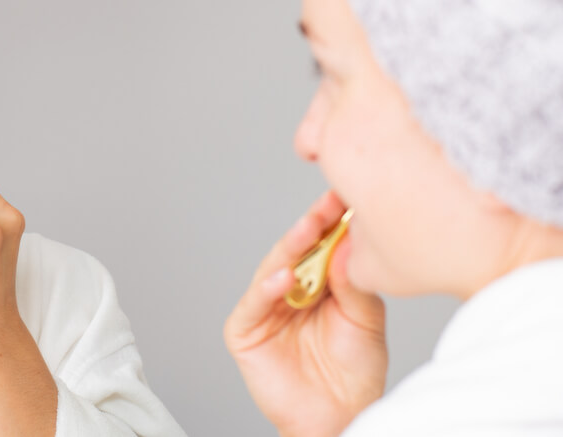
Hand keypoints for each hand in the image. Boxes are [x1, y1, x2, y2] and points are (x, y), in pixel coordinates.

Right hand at [224, 191, 387, 436]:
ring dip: (289, 251)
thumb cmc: (355, 371)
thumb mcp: (365, 319)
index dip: (331, 221)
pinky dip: (267, 289)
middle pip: (295, 252)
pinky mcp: (245, 331)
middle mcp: (288, 289)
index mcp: (318, 282)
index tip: (347, 197)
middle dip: (311, 227)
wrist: (340, 417)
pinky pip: (254, 304)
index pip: (321, 244)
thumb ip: (352, 282)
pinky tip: (284, 278)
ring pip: (272, 270)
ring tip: (307, 231)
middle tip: (327, 205)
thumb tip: (346, 241)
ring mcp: (264, 308)